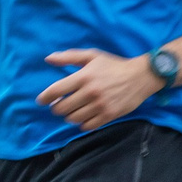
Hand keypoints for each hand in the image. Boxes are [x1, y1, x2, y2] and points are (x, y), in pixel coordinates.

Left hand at [38, 50, 159, 129]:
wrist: (140, 77)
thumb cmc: (114, 65)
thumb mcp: (92, 56)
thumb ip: (69, 57)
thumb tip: (48, 59)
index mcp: (84, 76)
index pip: (56, 90)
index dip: (45, 97)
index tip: (42, 101)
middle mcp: (90, 92)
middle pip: (62, 108)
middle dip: (56, 108)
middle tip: (59, 106)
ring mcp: (100, 105)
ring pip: (73, 118)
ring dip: (69, 116)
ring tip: (72, 111)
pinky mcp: (109, 115)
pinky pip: (87, 126)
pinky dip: (82, 124)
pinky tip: (84, 117)